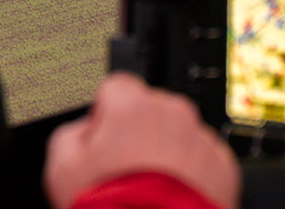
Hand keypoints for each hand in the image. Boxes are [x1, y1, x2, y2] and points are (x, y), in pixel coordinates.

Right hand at [45, 72, 240, 208]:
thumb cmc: (109, 207)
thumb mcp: (61, 167)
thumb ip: (70, 135)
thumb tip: (82, 132)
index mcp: (131, 105)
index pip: (117, 88)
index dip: (107, 115)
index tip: (104, 139)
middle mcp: (172, 112)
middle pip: (152, 110)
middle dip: (140, 133)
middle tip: (127, 171)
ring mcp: (201, 138)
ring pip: (181, 134)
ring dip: (168, 153)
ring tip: (152, 188)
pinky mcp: (223, 166)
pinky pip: (205, 160)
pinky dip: (193, 174)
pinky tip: (173, 196)